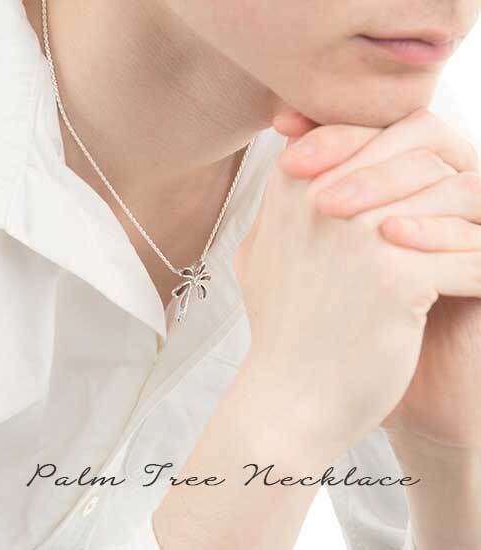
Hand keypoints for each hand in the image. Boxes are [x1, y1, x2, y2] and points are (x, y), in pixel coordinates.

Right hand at [232, 109, 480, 462]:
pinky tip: (475, 288)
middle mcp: (322, 197)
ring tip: (476, 247)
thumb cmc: (284, 328)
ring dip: (479, 222)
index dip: (409, 152)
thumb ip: (278, 205)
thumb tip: (292, 165)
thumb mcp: (259, 254)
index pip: (369, 132)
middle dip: (456, 179)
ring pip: (459, 193)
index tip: (430, 183)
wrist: (288, 397)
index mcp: (291, 186)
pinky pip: (470, 256)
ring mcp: (358, 234)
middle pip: (422, 150)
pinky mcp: (395, 276)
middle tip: (470, 213)